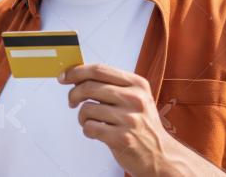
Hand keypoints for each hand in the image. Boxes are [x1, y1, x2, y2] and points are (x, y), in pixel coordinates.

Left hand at [58, 63, 180, 175]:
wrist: (161, 155)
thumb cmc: (142, 125)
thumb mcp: (135, 98)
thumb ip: (111, 85)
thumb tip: (76, 75)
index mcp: (137, 84)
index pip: (100, 70)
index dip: (76, 71)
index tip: (64, 77)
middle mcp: (135, 99)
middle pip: (90, 86)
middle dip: (73, 94)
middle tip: (71, 102)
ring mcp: (129, 119)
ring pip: (87, 108)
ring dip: (81, 116)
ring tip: (90, 121)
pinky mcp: (122, 138)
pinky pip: (89, 127)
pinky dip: (87, 130)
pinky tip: (95, 132)